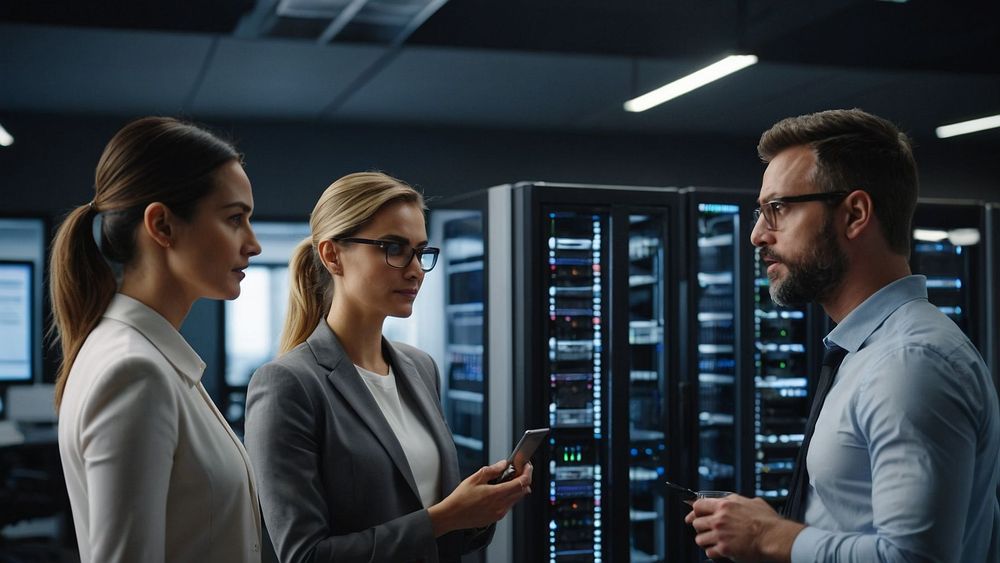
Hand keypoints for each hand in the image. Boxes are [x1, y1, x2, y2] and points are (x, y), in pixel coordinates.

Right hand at [428, 459, 532, 535]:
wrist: (452, 516)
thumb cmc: (460, 498)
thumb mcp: (475, 478)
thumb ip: (492, 470)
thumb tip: (503, 464)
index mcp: (497, 494)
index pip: (522, 483)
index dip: (528, 473)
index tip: (527, 466)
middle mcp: (501, 505)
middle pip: (523, 491)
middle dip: (524, 479)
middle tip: (518, 471)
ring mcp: (500, 513)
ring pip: (517, 499)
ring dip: (516, 488)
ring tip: (505, 480)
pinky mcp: (496, 518)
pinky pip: (509, 505)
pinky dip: (509, 496)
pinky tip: (498, 491)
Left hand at [684, 494, 803, 562]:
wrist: (774, 537)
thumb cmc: (767, 521)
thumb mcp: (751, 502)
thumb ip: (736, 500)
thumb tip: (730, 500)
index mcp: (724, 506)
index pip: (698, 506)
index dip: (695, 511)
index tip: (693, 515)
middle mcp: (719, 519)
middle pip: (696, 523)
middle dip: (701, 527)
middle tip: (707, 530)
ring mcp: (720, 535)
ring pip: (699, 539)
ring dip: (705, 541)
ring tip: (712, 541)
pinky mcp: (724, 549)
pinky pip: (709, 552)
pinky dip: (713, 552)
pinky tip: (719, 550)